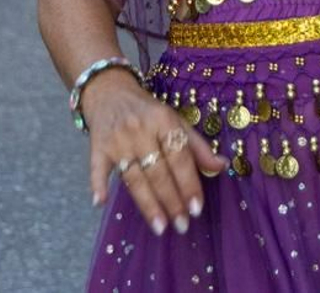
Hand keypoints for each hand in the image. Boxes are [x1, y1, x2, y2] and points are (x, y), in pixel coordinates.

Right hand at [82, 71, 225, 233]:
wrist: (109, 92)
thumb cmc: (148, 112)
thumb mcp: (176, 121)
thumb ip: (198, 146)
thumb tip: (222, 166)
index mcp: (163, 120)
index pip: (179, 157)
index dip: (189, 183)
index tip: (196, 209)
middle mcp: (139, 130)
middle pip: (157, 171)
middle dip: (171, 201)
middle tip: (181, 225)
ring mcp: (117, 140)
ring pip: (133, 178)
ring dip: (147, 204)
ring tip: (160, 227)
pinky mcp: (97, 147)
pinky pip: (97, 169)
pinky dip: (98, 185)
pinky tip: (100, 202)